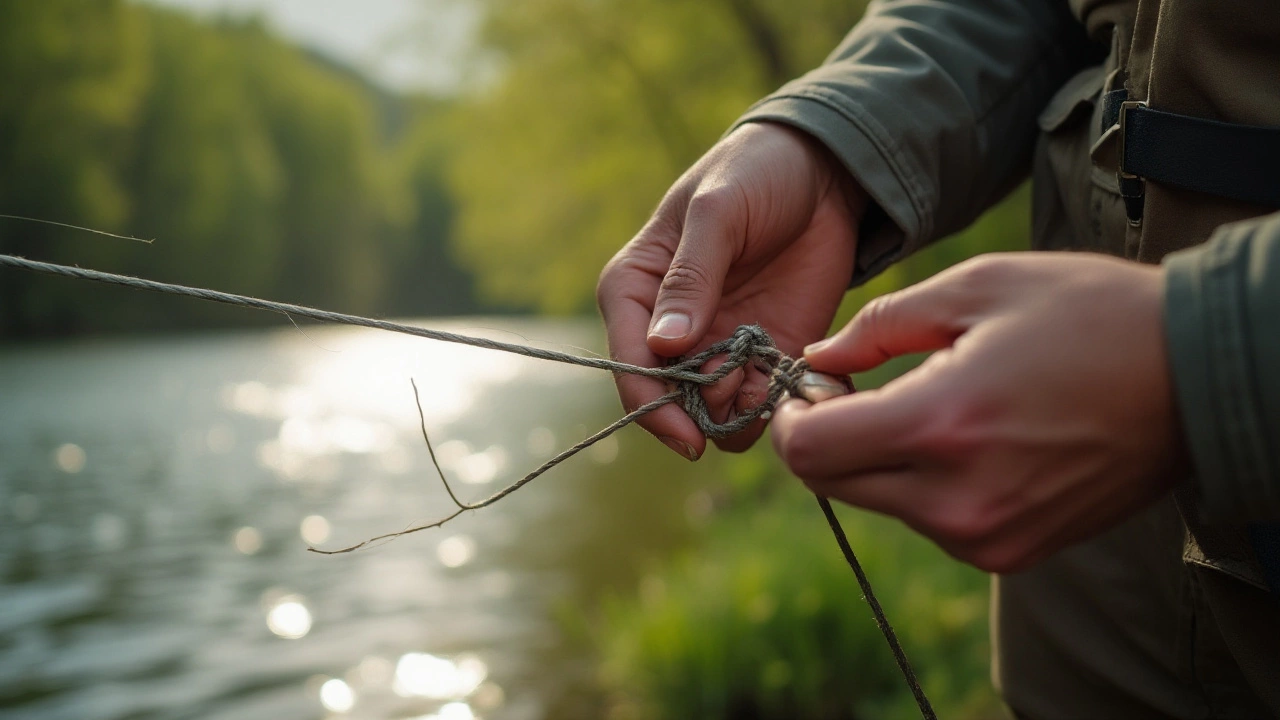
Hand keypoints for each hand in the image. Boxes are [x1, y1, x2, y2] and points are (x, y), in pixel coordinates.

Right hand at [597, 122, 864, 459]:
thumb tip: (663, 344)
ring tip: (764, 374)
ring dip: (736, 411)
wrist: (821, 172)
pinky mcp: (762, 355)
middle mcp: (667, 329)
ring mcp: (715, 346)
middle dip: (699, 409)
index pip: (627, 363)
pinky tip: (791, 381)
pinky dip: (772, 407)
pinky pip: (756, 405)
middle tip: (737, 383)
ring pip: (710, 413)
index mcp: (635, 290)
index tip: (687, 434)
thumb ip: (691, 276)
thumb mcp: (718, 212)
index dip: (651, 405)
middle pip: (666, 399)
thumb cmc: (752, 174)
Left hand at [771, 253, 1184, 572]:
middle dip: (822, 435)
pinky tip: (964, 437)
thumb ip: (879, 327)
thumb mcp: (977, 288)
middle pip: (831, 484)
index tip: (807, 385)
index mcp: (941, 426)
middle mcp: (955, 499)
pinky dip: (920, 483)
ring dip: (874, 458)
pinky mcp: (1010, 553)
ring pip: (878, 503)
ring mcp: (985, 536)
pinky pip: (927, 521)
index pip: (808, 452)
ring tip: (926, 403)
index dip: (789, 417)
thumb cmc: (1089, 315)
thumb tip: (817, 360)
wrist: (1196, 377)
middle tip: (853, 388)